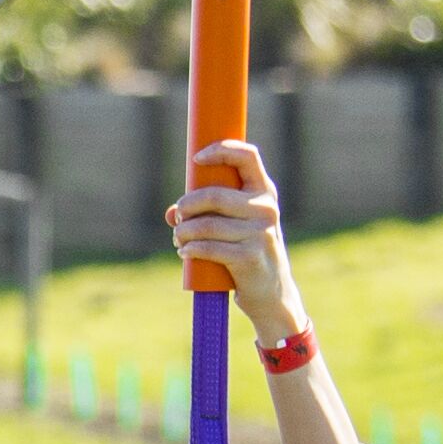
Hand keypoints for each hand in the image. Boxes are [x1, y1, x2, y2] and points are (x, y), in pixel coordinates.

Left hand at [167, 140, 304, 340]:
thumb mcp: (234, 226)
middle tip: (178, 218)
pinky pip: (208, 248)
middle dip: (187, 206)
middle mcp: (265, 208)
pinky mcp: (249, 257)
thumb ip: (206, 212)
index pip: (248, 157)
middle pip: (213, 195)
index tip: (197, 158)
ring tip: (180, 239)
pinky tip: (185, 253)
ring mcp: (260, 232)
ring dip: (183, 232)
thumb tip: (171, 212)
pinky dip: (190, 250)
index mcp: (264, 192)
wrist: (271, 293)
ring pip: (205, 224)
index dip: (221, 150)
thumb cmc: (246, 251)